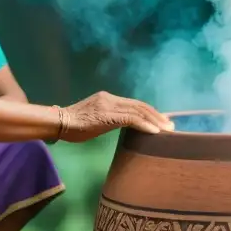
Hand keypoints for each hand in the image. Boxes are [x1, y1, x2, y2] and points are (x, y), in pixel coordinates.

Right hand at [60, 91, 174, 142]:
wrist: (59, 123)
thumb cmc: (74, 125)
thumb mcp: (95, 120)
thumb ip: (110, 119)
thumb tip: (124, 125)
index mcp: (108, 98)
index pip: (135, 104)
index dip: (150, 112)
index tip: (162, 120)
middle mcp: (111, 98)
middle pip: (140, 105)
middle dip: (157, 116)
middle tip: (171, 126)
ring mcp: (109, 105)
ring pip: (138, 111)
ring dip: (155, 121)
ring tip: (167, 130)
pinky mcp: (107, 115)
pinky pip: (131, 119)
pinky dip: (145, 125)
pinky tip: (154, 132)